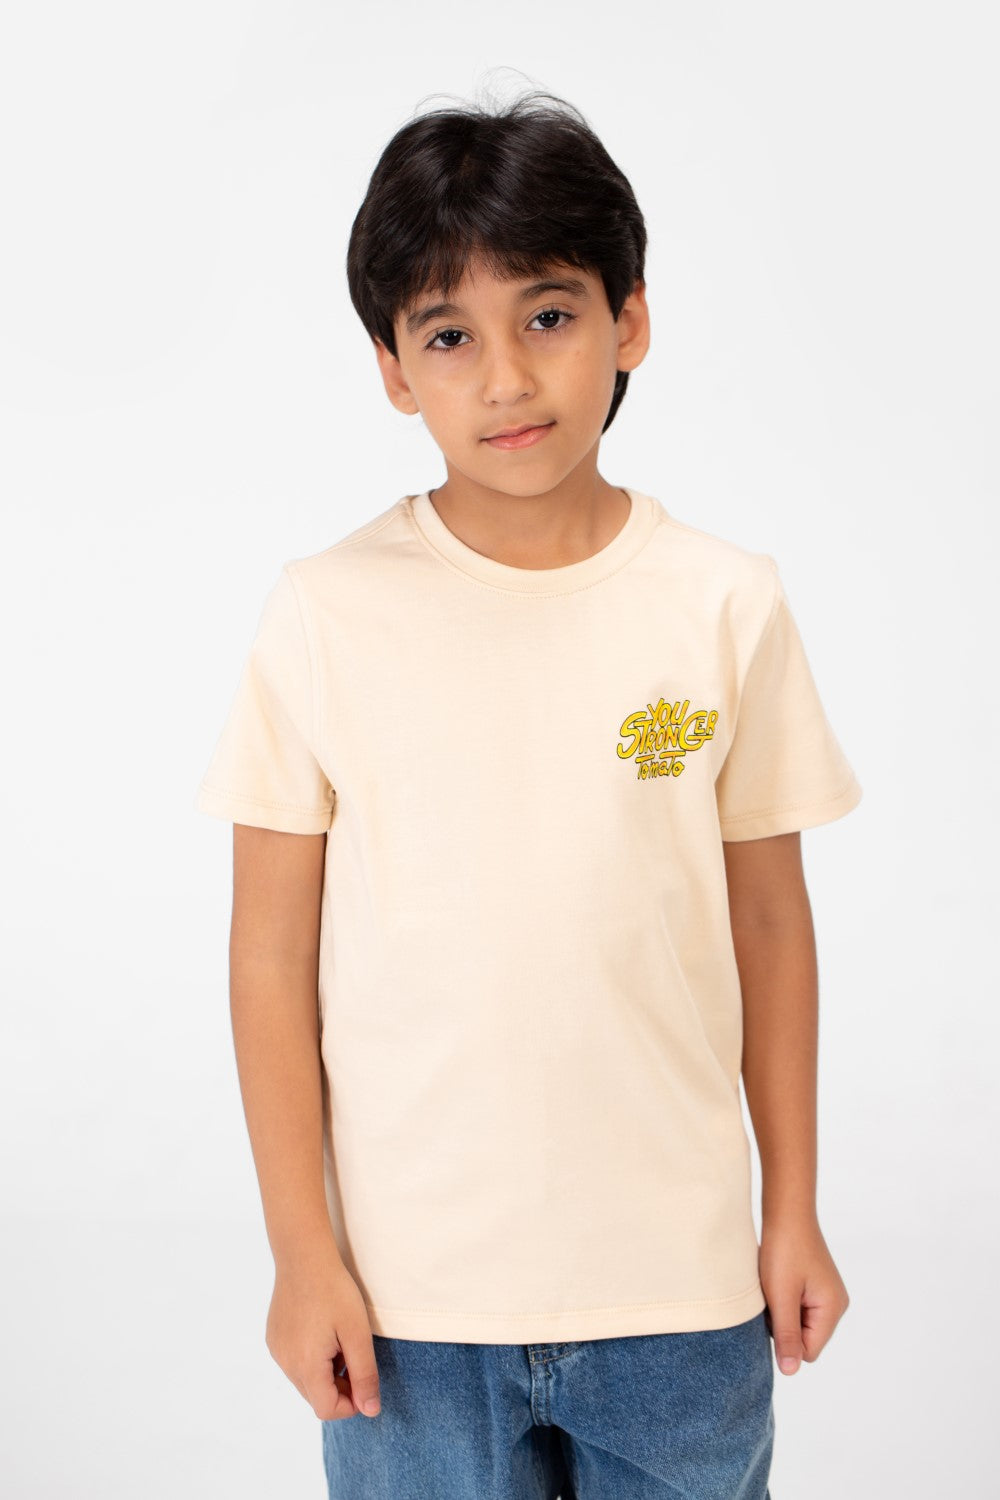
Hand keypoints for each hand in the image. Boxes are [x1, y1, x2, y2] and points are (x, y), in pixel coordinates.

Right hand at [265, 1250, 381, 1419]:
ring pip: (305, 1380)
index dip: (351, 1403)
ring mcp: (276, 1350)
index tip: (365, 1380)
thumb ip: (364, 1375)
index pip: (327, 1409)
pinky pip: (294, 1362)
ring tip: (339, 1339)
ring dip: (326, 1372)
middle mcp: (285, 1364)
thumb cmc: (335, 1292)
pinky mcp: (273, 1338)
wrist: (304, 1256)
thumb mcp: (357, 1333)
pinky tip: (323, 1330)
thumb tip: (370, 1411)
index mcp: (305, 1366)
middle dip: (340, 1387)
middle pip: (315, 1396)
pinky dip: (311, 1358)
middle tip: (355, 1355)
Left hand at [758, 1216, 849, 1374]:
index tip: (774, 1311)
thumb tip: (790, 1371)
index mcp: (832, 1309)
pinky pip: (797, 1306)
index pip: (808, 1351)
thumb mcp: (781, 1297)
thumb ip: (787, 1336)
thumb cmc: (783, 1251)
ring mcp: (826, 1293)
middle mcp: (835, 1304)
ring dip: (781, 1309)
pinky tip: (777, 1278)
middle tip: (772, 1295)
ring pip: (798, 1322)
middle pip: (804, 1338)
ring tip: (774, 1284)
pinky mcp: (815, 1284)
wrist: (786, 1211)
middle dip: (783, 1323)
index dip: (786, 1338)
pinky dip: (783, 1297)